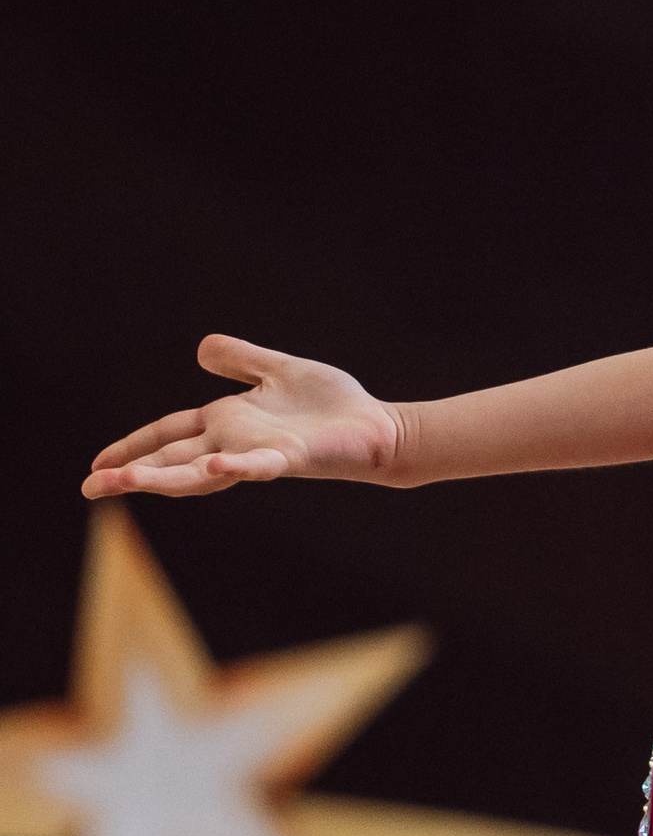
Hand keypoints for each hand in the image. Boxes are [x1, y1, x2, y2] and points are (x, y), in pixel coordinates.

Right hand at [84, 335, 404, 497]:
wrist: (379, 428)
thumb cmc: (333, 405)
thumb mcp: (277, 371)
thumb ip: (241, 360)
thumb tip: (203, 346)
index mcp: (227, 423)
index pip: (168, 435)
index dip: (133, 447)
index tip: (96, 466)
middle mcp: (236, 443)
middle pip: (173, 461)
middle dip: (132, 474)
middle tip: (90, 489)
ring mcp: (261, 454)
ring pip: (203, 471)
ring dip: (165, 479)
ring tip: (124, 485)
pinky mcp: (292, 458)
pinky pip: (260, 465)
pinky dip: (239, 467)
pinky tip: (218, 466)